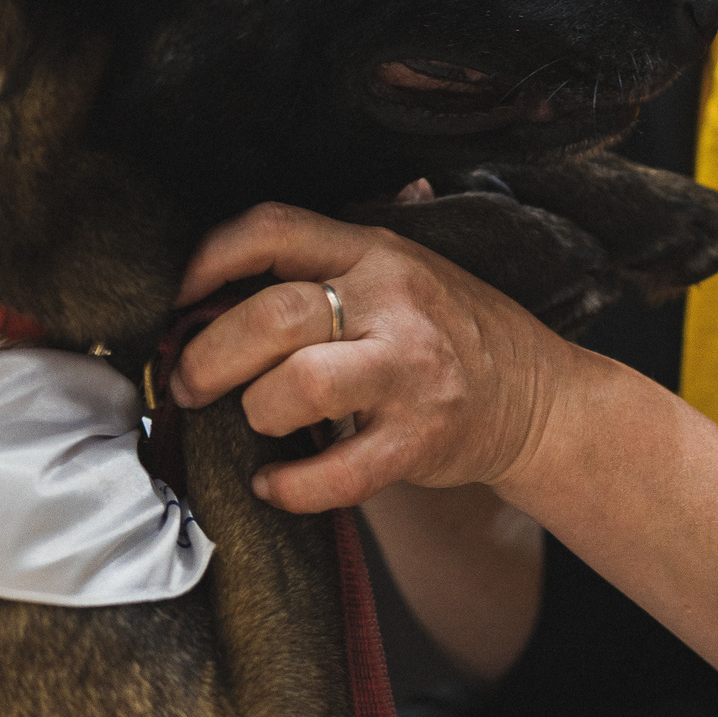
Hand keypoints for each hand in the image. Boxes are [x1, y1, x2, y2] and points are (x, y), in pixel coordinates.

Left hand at [170, 202, 581, 512]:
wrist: (537, 396)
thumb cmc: (447, 332)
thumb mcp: (399, 270)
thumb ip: (323, 265)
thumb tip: (215, 282)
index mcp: (374, 253)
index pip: (274, 230)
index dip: (209, 259)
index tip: (180, 298)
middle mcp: (391, 304)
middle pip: (272, 315)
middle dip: (209, 356)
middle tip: (190, 383)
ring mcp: (408, 374)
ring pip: (297, 385)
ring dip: (254, 411)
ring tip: (253, 422)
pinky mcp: (418, 442)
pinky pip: (335, 473)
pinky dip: (288, 487)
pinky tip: (272, 483)